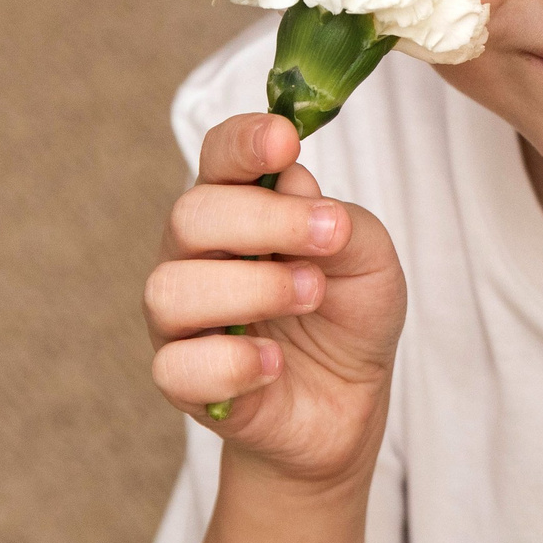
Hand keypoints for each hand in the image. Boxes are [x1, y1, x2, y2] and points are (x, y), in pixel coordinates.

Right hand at [145, 113, 404, 486]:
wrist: (348, 400)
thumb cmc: (349, 313)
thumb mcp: (371, 259)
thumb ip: (339, 220)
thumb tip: (292, 183)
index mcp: (237, 207)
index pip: (219, 157)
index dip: (243, 142)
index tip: (285, 142)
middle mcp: (196, 255)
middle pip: (190, 216)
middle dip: (264, 221)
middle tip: (329, 237)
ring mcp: (181, 319)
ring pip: (172, 289)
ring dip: (252, 289)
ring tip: (311, 296)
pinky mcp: (183, 381)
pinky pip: (177, 367)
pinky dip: (233, 362)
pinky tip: (276, 363)